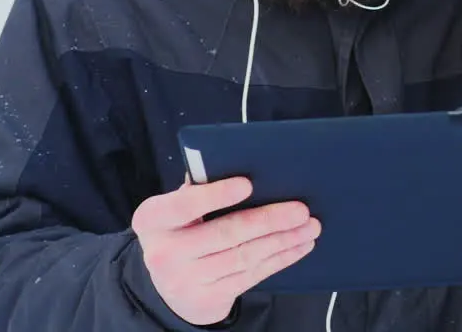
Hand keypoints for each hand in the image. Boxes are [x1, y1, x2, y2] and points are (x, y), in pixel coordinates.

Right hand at [132, 176, 320, 324]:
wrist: (168, 287)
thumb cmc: (179, 231)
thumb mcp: (175, 210)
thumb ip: (197, 187)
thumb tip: (234, 162)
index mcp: (152, 219)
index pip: (184, 204)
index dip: (216, 194)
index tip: (248, 184)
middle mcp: (164, 253)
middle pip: (225, 233)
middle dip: (268, 220)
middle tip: (300, 210)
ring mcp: (186, 280)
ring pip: (244, 256)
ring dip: (283, 241)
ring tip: (309, 227)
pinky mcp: (208, 299)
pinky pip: (251, 276)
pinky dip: (280, 259)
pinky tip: (298, 246)